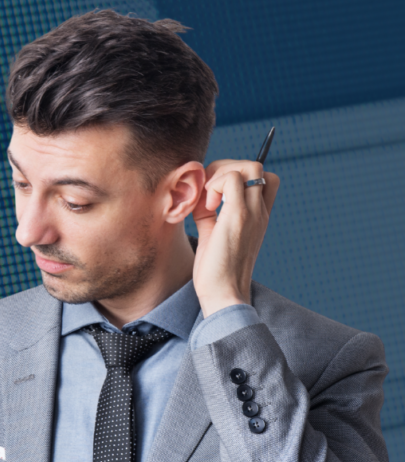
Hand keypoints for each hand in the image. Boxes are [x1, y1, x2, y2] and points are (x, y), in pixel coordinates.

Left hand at [191, 157, 279, 316]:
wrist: (224, 296)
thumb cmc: (216, 271)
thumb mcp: (213, 234)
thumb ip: (209, 214)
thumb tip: (198, 196)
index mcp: (258, 216)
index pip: (263, 179)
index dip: (236, 175)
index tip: (213, 195)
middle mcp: (260, 212)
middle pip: (256, 166)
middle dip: (226, 168)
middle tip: (207, 192)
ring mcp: (252, 213)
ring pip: (250, 166)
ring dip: (222, 174)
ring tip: (207, 200)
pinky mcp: (237, 217)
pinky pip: (232, 180)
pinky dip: (215, 185)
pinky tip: (206, 209)